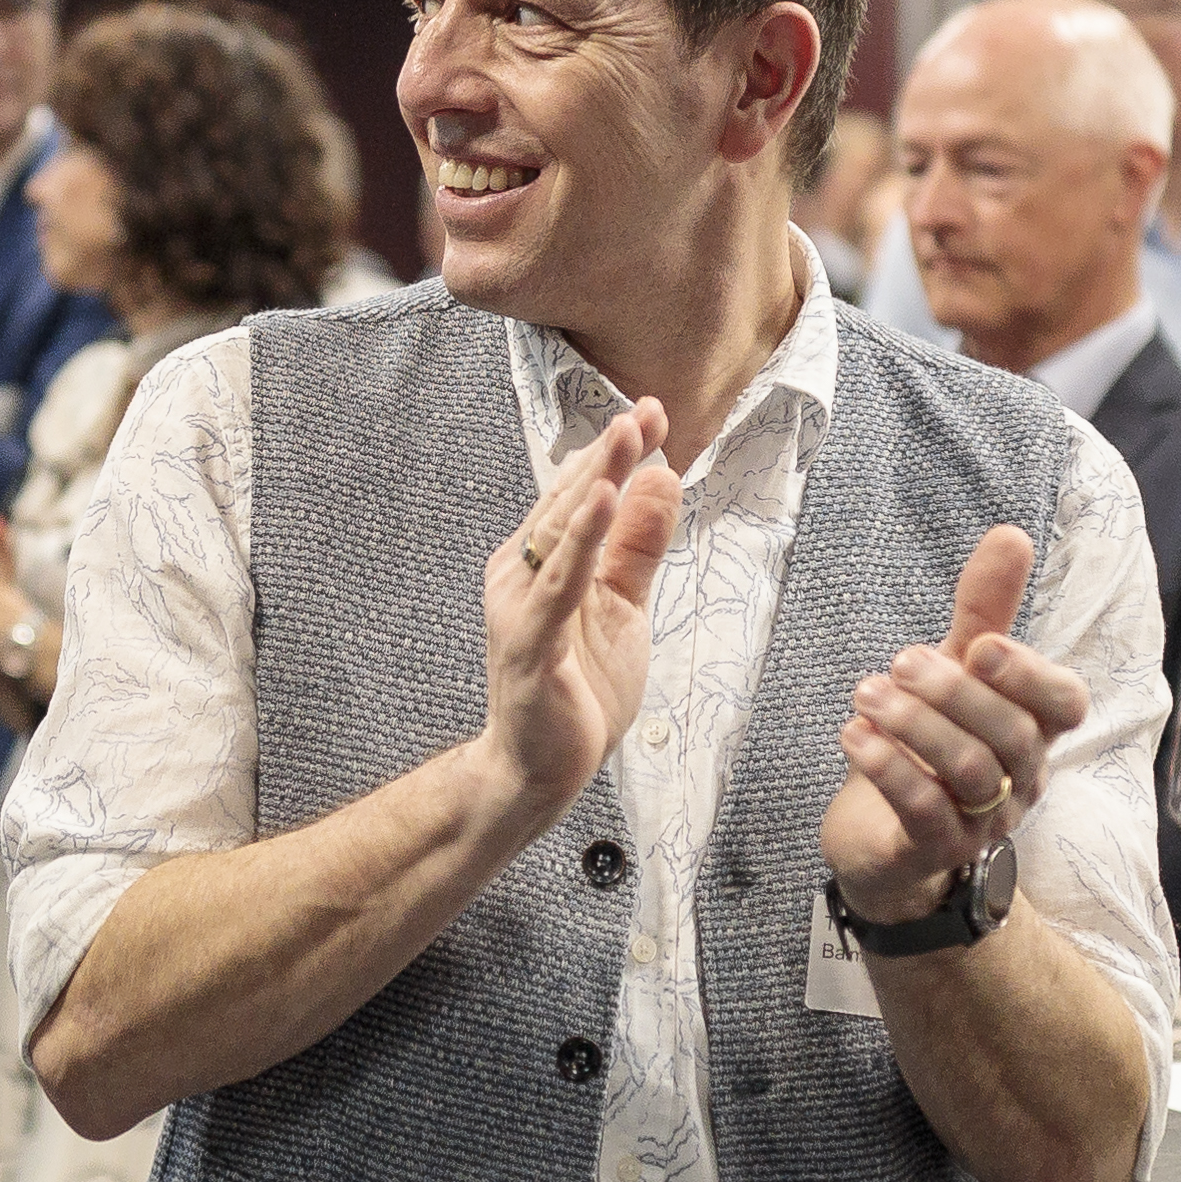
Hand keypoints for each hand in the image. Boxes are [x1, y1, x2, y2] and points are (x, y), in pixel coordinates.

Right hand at [479, 404, 678, 820]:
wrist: (540, 770)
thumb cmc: (577, 688)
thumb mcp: (624, 607)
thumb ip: (638, 547)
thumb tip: (660, 478)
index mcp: (540, 561)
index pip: (582, 495)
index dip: (616, 454)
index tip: (653, 413)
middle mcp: (520, 573)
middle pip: (570, 502)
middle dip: (610, 455)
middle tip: (645, 411)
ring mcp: (521, 605)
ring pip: (562, 532)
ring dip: (597, 482)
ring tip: (626, 437)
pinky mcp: (528, 641)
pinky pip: (558, 583)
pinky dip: (580, 541)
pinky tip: (602, 502)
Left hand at [823, 523, 1084, 921]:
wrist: (878, 840)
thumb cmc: (926, 747)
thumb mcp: (952, 672)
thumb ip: (982, 611)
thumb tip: (1012, 534)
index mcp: (1033, 731)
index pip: (1066, 704)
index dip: (1031, 675)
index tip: (981, 646)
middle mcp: (1021, 779)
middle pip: (1014, 735)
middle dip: (955, 692)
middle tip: (899, 663)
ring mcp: (983, 821)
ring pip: (972, 772)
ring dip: (916, 725)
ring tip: (867, 694)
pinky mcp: (935, 851)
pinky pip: (925, 812)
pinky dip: (889, 768)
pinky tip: (853, 735)